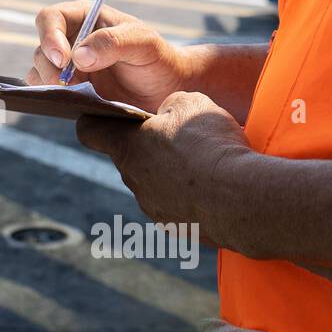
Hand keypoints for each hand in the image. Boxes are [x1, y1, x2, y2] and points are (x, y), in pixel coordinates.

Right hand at [28, 0, 189, 112]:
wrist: (167, 90)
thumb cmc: (158, 59)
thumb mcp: (144, 44)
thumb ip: (113, 43)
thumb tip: (78, 56)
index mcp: (85, 17)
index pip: (51, 18)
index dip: (50, 36)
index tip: (64, 59)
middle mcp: (71, 39)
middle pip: (42, 48)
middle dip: (50, 67)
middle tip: (68, 84)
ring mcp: (68, 66)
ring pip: (39, 70)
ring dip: (50, 83)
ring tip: (75, 93)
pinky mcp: (68, 89)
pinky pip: (45, 91)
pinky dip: (51, 96)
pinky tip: (71, 101)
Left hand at [75, 91, 253, 250]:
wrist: (242, 198)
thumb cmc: (211, 146)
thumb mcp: (191, 103)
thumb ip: (169, 105)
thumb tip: (167, 115)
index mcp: (127, 147)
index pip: (89, 131)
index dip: (95, 120)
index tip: (106, 115)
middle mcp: (133, 181)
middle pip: (129, 157)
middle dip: (149, 146)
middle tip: (181, 137)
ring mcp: (153, 208)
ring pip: (155, 183)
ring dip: (172, 173)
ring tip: (206, 164)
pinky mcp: (176, 228)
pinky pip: (178, 205)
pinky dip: (191, 197)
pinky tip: (216, 188)